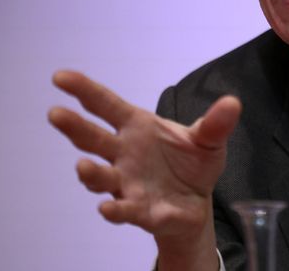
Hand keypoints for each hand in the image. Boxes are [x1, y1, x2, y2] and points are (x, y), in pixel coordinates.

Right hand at [48, 70, 240, 265]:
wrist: (196, 201)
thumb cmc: (191, 163)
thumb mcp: (208, 140)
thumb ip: (215, 123)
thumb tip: (233, 103)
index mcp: (137, 127)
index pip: (106, 105)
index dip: (84, 89)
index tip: (60, 76)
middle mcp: (124, 154)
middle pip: (94, 139)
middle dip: (74, 127)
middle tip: (56, 113)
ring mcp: (127, 183)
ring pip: (102, 177)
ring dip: (92, 174)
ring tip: (83, 167)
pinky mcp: (140, 210)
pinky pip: (125, 210)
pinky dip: (117, 211)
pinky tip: (108, 210)